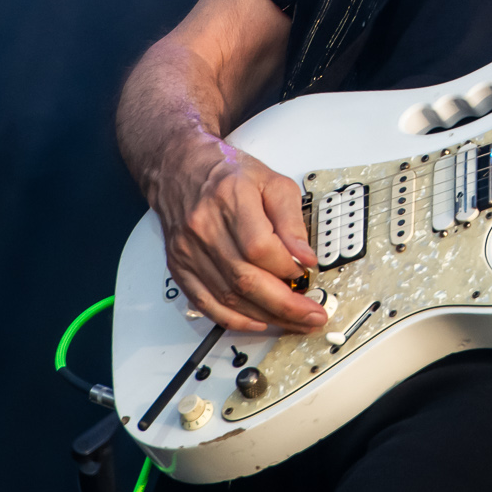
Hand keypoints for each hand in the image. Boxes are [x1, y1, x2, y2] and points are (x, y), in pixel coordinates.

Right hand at [149, 135, 325, 333]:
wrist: (181, 168)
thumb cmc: (227, 173)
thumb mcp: (272, 181)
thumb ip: (291, 219)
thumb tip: (305, 257)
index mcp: (230, 199)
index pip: (260, 247)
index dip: (287, 267)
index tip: (307, 273)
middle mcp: (204, 228)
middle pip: (245, 278)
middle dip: (285, 305)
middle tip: (311, 315)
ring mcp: (188, 251)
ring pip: (228, 296)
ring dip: (265, 316)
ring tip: (293, 322)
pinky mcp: (180, 267)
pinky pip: (205, 303)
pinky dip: (233, 319)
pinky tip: (257, 323)